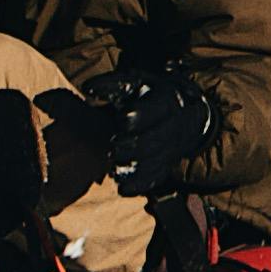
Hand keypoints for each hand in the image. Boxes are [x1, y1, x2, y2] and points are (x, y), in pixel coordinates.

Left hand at [44, 73, 217, 197]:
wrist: (183, 112)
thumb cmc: (149, 95)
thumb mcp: (135, 83)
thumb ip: (112, 85)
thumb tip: (87, 89)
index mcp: (166, 102)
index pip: (153, 112)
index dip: (135, 118)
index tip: (121, 120)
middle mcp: (172, 127)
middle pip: (154, 141)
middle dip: (132, 147)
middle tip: (113, 148)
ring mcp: (170, 149)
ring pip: (155, 164)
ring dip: (133, 169)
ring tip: (114, 169)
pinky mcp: (165, 166)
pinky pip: (155, 179)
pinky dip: (138, 186)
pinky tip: (122, 188)